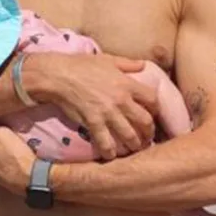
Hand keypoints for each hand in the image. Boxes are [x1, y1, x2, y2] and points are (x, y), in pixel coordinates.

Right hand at [33, 53, 159, 160]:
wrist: (59, 75)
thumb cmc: (83, 65)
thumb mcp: (109, 59)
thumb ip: (129, 64)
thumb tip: (143, 65)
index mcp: (127, 84)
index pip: (152, 99)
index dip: (156, 109)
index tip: (154, 114)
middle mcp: (121, 100)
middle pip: (145, 121)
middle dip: (149, 132)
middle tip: (148, 137)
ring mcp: (107, 113)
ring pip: (129, 135)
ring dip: (134, 145)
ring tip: (135, 149)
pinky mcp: (93, 123)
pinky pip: (105, 142)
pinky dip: (110, 151)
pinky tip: (112, 155)